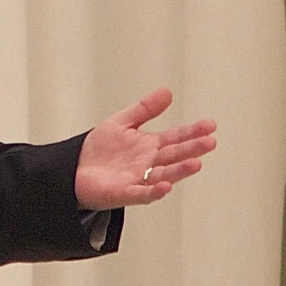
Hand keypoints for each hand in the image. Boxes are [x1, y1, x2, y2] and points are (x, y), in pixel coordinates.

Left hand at [74, 87, 215, 208]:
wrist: (75, 169)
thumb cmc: (101, 150)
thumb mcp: (123, 122)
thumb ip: (145, 109)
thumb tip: (167, 92)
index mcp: (150, 146)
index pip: (176, 137)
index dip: (193, 132)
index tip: (210, 126)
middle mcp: (148, 164)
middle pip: (174, 156)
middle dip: (192, 149)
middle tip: (210, 143)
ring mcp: (138, 179)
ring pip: (163, 175)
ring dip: (179, 170)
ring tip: (195, 163)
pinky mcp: (123, 193)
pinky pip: (140, 193)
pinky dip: (153, 191)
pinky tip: (165, 186)